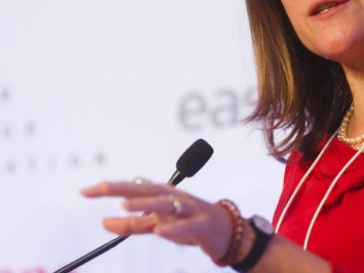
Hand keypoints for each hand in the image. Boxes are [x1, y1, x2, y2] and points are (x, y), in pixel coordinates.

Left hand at [81, 181, 232, 262]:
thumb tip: (103, 221)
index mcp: (161, 194)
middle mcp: (174, 197)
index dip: (108, 189)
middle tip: (100, 189)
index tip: (85, 191)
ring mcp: (188, 209)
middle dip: (122, 188)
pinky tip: (161, 230)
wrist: (224, 231)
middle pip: (145, 190)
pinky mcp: (202, 224)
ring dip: (145, 204)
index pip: (131, 188)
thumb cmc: (189, 223)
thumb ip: (132, 223)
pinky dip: (174, 227)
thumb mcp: (157, 224)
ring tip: (125, 205)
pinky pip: (187, 225)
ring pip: (166, 204)